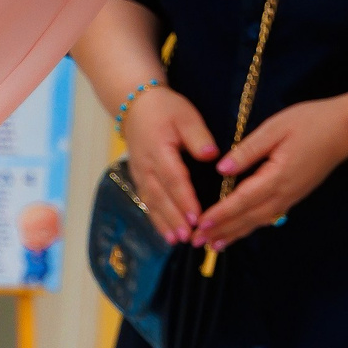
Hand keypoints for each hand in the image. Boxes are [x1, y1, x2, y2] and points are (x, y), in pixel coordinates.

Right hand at [119, 84, 219, 243]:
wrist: (135, 107)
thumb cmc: (165, 110)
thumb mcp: (186, 116)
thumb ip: (199, 137)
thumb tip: (212, 156)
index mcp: (159, 150)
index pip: (174, 179)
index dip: (184, 199)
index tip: (196, 216)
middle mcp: (146, 167)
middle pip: (160, 197)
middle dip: (173, 218)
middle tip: (187, 235)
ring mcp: (140, 175)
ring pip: (152, 203)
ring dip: (163, 223)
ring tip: (175, 240)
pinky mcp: (140, 179)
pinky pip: (147, 202)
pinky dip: (156, 219)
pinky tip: (165, 232)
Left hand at [193, 97, 347, 251]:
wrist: (346, 129)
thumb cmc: (310, 122)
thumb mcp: (275, 128)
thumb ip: (247, 151)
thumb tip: (221, 169)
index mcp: (277, 176)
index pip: (242, 200)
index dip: (220, 214)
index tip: (200, 225)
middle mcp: (284, 192)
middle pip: (247, 217)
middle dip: (220, 231)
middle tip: (195, 243)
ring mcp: (290, 196)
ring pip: (257, 221)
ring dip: (233, 234)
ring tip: (211, 246)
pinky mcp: (293, 195)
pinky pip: (267, 217)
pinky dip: (249, 227)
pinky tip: (236, 233)